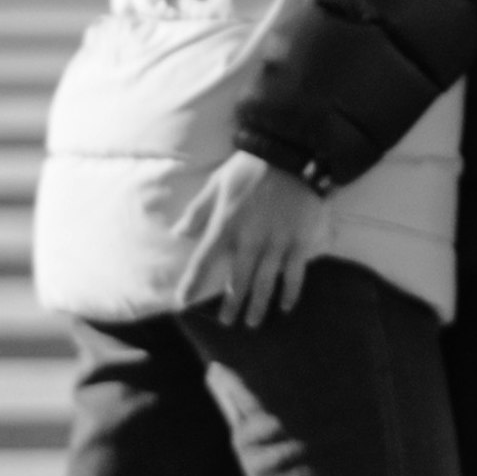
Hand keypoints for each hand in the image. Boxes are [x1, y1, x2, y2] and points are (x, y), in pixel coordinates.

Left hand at [184, 148, 331, 322]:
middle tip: (227, 323)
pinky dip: (290, 292)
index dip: (193, 283)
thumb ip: (198, 210)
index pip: (204, 261)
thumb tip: (178, 232)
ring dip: (257, 306)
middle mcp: (250, 240)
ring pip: (265, 283)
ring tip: (252, 323)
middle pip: (238, 281)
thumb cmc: (250, 166)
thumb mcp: (217, 183)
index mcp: (226, 224)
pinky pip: (294, 274)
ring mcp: (276, 243)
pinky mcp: (299, 241)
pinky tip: (285, 306)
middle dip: (231, 305)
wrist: (292, 152)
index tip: (183, 302)